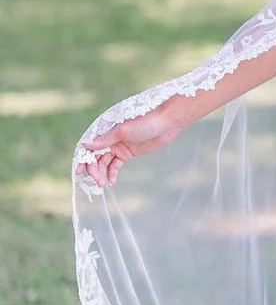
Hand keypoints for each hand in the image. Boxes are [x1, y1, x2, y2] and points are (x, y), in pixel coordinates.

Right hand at [74, 97, 188, 187]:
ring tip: (102, 184)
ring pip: (105, 162)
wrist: (166, 121)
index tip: (78, 171)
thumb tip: (85, 144)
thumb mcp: (123, 131)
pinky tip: (111, 181)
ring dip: (102, 173)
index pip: (89, 146)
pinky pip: (115, 164)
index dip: (82, 158)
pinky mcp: (127, 153)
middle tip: (96, 181)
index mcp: (105, 129)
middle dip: (94, 169)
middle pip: (96, 156)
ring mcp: (118, 146)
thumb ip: (105, 140)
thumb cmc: (145, 120)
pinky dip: (112, 172)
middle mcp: (109, 138)